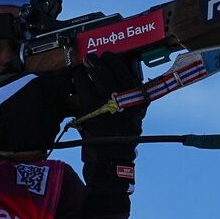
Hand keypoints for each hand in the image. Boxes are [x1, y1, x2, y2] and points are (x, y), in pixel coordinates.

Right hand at [0, 66, 72, 154]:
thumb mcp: (4, 76)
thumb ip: (15, 64)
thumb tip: (19, 56)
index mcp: (47, 84)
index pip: (69, 79)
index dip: (67, 81)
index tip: (64, 83)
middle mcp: (54, 102)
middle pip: (67, 100)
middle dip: (59, 100)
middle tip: (43, 103)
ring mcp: (52, 121)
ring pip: (58, 117)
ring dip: (50, 116)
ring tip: (31, 116)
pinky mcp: (49, 137)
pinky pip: (51, 132)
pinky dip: (43, 130)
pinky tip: (29, 127)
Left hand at [75, 53, 145, 190]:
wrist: (112, 162)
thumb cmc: (123, 138)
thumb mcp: (136, 116)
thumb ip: (135, 94)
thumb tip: (131, 66)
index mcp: (141, 102)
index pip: (134, 73)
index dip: (122, 60)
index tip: (115, 56)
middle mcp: (128, 102)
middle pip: (116, 70)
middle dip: (105, 59)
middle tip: (96, 57)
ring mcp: (111, 106)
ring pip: (100, 76)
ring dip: (91, 65)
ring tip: (87, 61)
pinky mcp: (93, 112)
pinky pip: (85, 87)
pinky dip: (80, 79)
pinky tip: (78, 76)